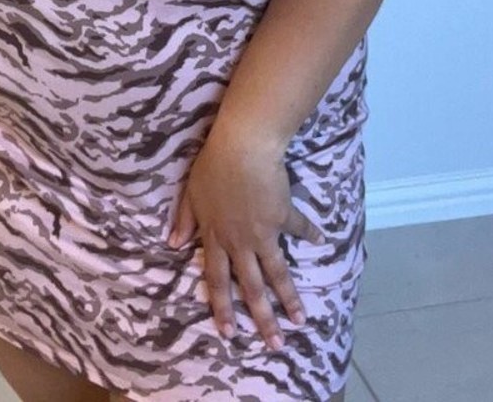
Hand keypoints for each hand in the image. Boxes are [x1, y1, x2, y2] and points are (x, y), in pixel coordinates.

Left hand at [166, 125, 320, 349]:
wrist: (242, 148)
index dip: (223, 307)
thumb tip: (173, 244)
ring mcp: (263, 231)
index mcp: (216, 237)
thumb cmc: (212, 166)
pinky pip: (298, 228)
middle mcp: (240, 241)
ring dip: (289, 299)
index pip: (218, 280)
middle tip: (274, 345)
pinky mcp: (283, 215)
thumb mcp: (191, 194)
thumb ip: (185, 220)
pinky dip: (309, 233)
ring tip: (299, 320)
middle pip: (252, 287)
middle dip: (263, 319)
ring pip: (277, 273)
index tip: (229, 333)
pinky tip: (319, 240)